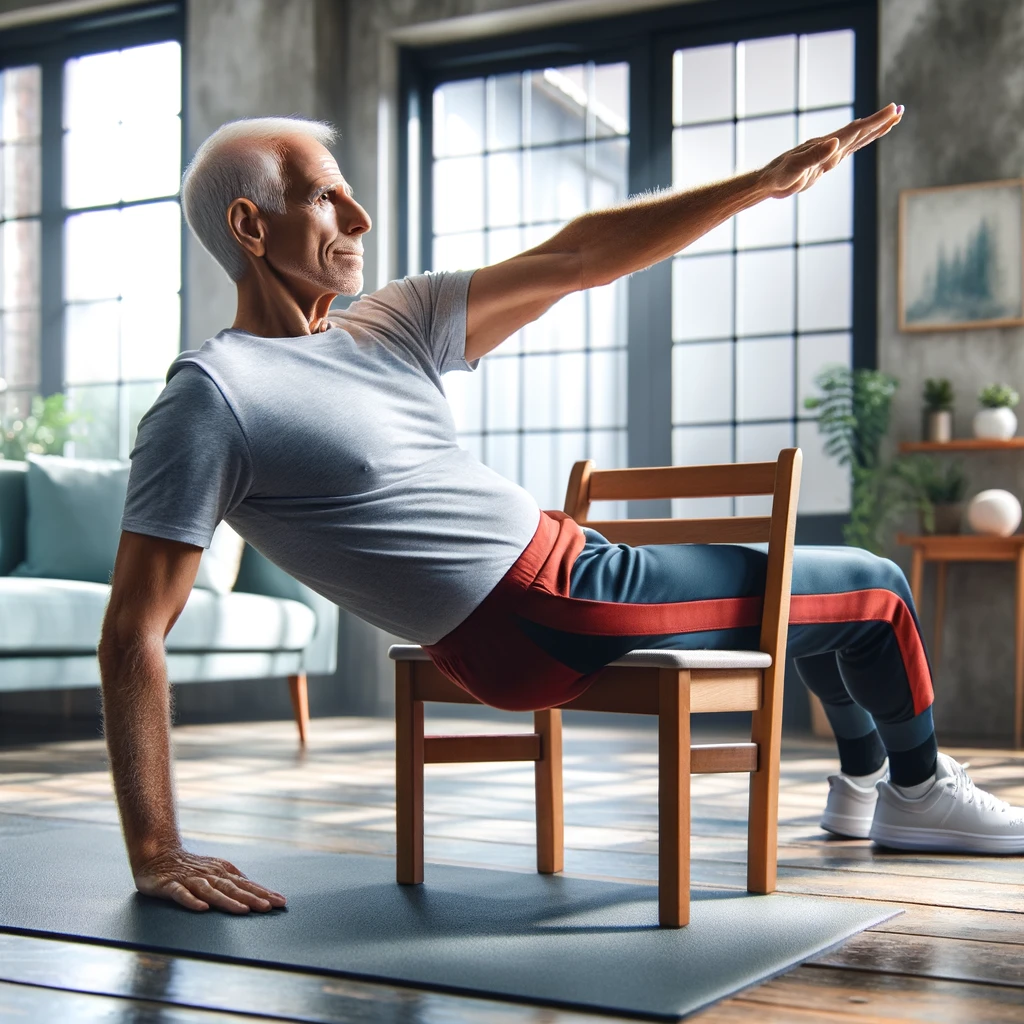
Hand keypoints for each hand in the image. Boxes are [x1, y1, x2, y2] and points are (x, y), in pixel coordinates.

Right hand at [133, 846, 286, 913]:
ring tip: (243, 910)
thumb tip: (256, 889)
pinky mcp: (170, 886)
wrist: (157, 854)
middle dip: (252, 898)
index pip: (246, 885)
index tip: (281, 902)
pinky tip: (202, 908)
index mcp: (221, 872)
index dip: (263, 893)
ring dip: (227, 901)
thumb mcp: (214, 871)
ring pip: (211, 891)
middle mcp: (209, 875)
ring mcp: (190, 880)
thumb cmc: (191, 867)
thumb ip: (232, 881)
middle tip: (269, 907)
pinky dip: (192, 901)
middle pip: (233, 888)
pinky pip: (181, 895)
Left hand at [760, 103, 903, 198]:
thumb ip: (815, 155)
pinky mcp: (824, 162)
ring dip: (873, 129)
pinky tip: (864, 138)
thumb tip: (835, 142)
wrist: (768, 181)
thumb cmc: (779, 176)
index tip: (893, 110)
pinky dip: (860, 142)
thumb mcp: (796, 168)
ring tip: (891, 119)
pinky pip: (847, 149)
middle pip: (859, 131)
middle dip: (880, 122)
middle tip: (900, 110)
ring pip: (856, 139)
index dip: (874, 122)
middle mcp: (829, 146)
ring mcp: (827, 153)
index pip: (855, 131)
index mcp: (826, 146)